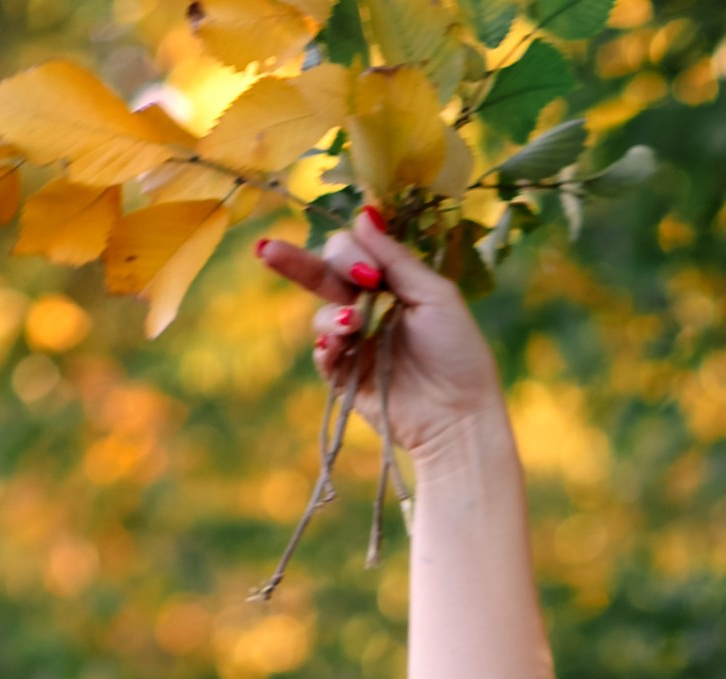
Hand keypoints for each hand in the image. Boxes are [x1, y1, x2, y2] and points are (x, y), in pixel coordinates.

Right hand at [257, 211, 503, 467]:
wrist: (459, 417)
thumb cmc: (459, 355)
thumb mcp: (434, 296)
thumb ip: (396, 258)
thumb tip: (363, 213)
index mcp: (389, 285)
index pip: (351, 253)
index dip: (352, 255)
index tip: (371, 274)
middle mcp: (368, 310)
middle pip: (322, 277)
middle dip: (296, 262)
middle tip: (267, 250)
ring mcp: (355, 346)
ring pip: (321, 316)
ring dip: (331, 316)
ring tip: (353, 324)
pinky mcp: (347, 380)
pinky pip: (323, 356)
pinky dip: (326, 347)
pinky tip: (337, 348)